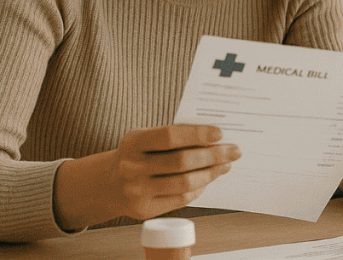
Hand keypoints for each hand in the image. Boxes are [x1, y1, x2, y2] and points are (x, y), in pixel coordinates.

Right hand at [107, 124, 239, 219]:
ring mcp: (136, 191)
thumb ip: (174, 136)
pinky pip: (181, 198)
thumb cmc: (138, 155)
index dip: (198, 134)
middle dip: (213, 155)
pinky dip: (199, 188)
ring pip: (185, 183)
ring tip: (225, 165)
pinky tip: (208, 179)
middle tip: (233, 151)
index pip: (171, 136)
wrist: (110, 184)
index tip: (220, 133)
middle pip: (182, 161)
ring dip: (211, 173)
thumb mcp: (146, 139)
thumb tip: (214, 138)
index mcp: (133, 142)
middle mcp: (131, 167)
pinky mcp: (144, 209)